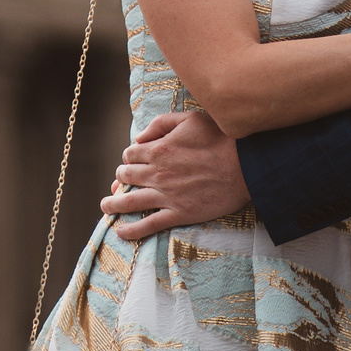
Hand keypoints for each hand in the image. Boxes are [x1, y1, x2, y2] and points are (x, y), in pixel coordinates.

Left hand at [100, 109, 248, 241]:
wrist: (245, 165)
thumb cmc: (220, 138)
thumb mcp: (188, 119)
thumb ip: (160, 124)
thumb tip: (139, 137)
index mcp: (158, 149)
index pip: (130, 154)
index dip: (128, 156)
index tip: (132, 160)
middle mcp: (157, 173)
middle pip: (126, 176)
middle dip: (120, 178)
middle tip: (119, 182)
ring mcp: (166, 195)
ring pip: (130, 201)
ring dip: (113, 204)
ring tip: (105, 206)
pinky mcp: (179, 213)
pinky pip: (149, 224)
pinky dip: (132, 230)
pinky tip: (121, 232)